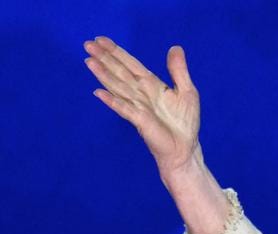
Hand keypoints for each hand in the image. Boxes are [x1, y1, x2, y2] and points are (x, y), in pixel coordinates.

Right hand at [84, 36, 201, 177]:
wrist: (185, 147)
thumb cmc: (185, 122)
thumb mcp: (187, 91)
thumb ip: (179, 70)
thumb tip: (175, 47)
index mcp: (152, 85)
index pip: (131, 65)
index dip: (116, 52)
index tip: (100, 39)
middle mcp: (141, 93)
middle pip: (120, 72)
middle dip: (105, 58)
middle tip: (88, 44)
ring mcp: (138, 107)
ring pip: (117, 87)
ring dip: (103, 74)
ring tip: (89, 61)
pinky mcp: (140, 121)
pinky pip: (124, 109)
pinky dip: (112, 101)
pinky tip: (98, 92)